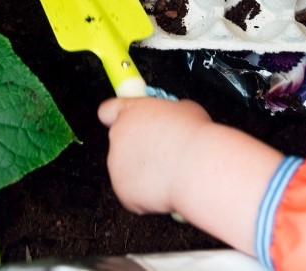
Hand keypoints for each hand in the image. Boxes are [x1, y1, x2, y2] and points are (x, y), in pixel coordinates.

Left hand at [98, 97, 211, 214]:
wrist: (197, 167)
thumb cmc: (194, 137)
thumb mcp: (184, 110)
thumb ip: (166, 114)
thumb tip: (170, 122)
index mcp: (130, 112)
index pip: (108, 111)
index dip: (116, 117)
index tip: (125, 123)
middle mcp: (118, 136)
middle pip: (121, 143)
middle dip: (139, 150)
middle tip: (163, 154)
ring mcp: (117, 164)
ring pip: (128, 170)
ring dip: (144, 173)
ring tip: (170, 172)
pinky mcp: (122, 190)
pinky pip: (133, 193)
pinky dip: (147, 194)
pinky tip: (166, 187)